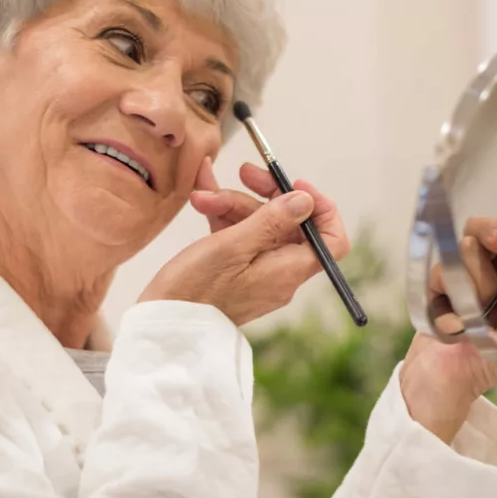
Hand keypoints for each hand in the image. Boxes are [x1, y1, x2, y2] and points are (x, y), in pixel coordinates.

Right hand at [138, 158, 350, 325]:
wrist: (166, 326)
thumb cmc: (196, 288)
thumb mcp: (233, 245)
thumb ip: (273, 220)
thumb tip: (306, 201)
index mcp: (289, 270)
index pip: (330, 240)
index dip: (321, 209)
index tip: (296, 186)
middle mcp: (280, 273)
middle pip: (289, 223)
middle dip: (264, 195)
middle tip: (244, 172)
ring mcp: (258, 273)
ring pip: (259, 226)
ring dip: (233, 204)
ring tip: (202, 197)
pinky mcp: (236, 272)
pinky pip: (240, 237)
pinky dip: (224, 216)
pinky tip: (202, 196)